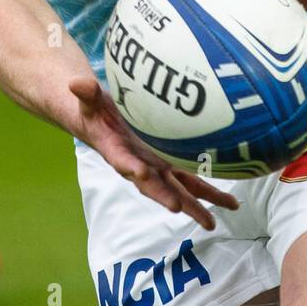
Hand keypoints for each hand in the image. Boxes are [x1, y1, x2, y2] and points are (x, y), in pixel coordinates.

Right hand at [67, 75, 240, 230]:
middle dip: (166, 196)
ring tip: (212, 222)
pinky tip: (230, 203)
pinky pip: (194, 180)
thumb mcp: (89, 100)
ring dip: (195, 205)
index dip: (130, 166)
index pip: (122, 160)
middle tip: (179, 208)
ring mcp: (159, 167)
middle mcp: (139, 164)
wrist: (105, 123)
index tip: (139, 172)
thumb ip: (85, 93)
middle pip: (153, 184)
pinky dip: (210, 192)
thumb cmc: (97, 110)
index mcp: (117, 151)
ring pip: (179, 189)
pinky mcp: (173, 165)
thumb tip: (76, 83)